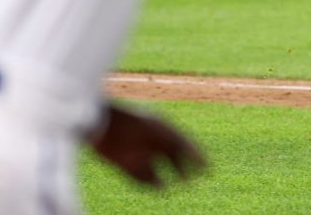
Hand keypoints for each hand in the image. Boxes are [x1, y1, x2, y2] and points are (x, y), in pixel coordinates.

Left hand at [89, 104, 205, 186]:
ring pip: (157, 171)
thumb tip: (200, 157)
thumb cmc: (137, 123)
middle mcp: (150, 142)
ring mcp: (138, 154)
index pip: (183, 144)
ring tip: (178, 184)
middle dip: (182, 168)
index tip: (206, 167)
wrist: (104, 124)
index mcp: (161, 129)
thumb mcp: (164, 132)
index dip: (195, 155)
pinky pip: (141, 179)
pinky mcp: (125, 165)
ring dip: (167, 178)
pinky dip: (152, 185)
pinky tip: (161, 186)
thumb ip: (183, 145)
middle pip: (171, 159)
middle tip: (192, 179)